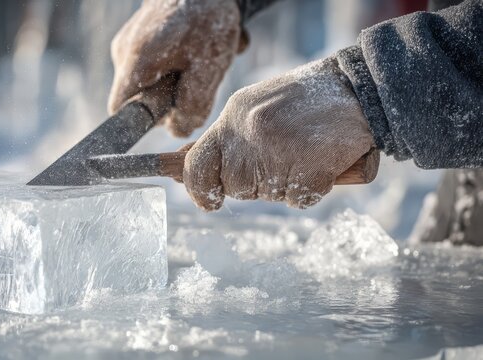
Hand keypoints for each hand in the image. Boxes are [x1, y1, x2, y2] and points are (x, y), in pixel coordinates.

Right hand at [109, 0, 245, 136]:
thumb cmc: (206, 20)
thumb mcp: (208, 67)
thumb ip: (193, 104)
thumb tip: (179, 130)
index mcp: (136, 62)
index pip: (120, 111)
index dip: (144, 121)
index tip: (170, 112)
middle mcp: (123, 53)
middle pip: (139, 97)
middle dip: (169, 97)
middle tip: (198, 80)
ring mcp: (128, 43)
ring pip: (150, 80)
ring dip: (178, 78)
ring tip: (202, 58)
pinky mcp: (139, 37)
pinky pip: (154, 64)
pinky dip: (177, 63)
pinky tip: (198, 48)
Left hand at [183, 57, 375, 209]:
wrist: (359, 87)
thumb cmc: (306, 100)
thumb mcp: (256, 107)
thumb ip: (228, 137)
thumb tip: (185, 162)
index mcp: (234, 115)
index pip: (196, 164)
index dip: (198, 189)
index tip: (208, 201)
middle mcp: (250, 131)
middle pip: (235, 187)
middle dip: (255, 183)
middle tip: (281, 158)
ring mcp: (279, 149)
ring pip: (267, 195)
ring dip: (285, 185)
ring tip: (304, 154)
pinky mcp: (309, 166)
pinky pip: (299, 199)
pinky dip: (312, 189)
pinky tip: (321, 163)